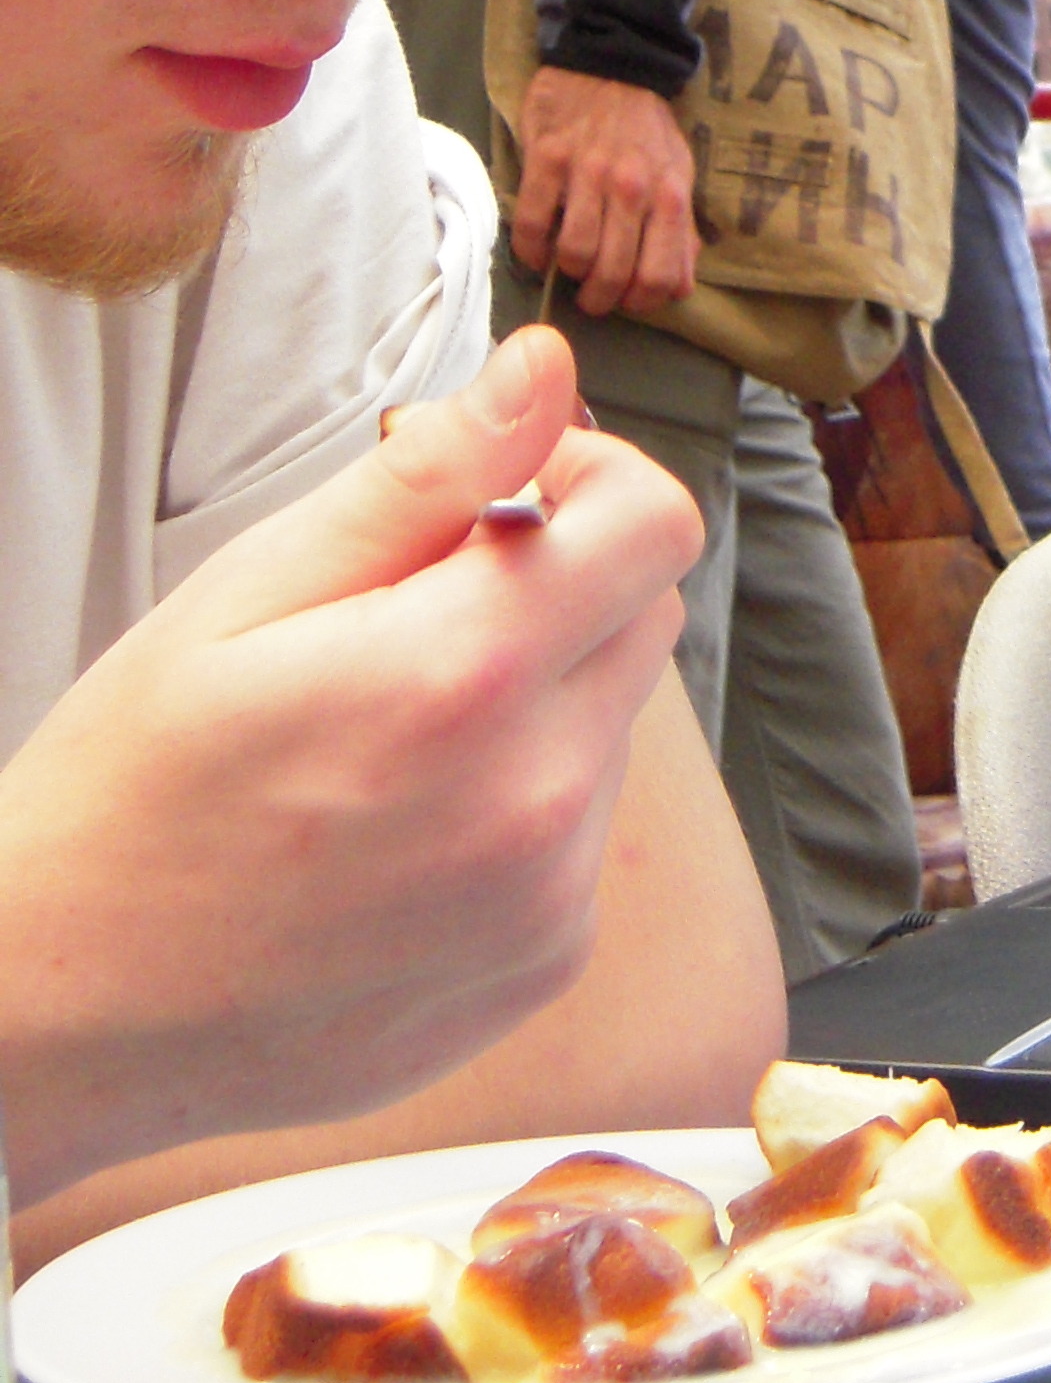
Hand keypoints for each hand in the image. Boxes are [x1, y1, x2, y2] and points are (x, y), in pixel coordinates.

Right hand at [0, 325, 700, 1209]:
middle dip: (560, 583)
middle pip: (643, 613)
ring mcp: (548, 897)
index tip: (502, 495)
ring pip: (613, 720)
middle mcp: (535, 796)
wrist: (63, 1012)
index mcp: (464, 678)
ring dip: (540, 696)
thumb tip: (547, 370)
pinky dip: (523, 800)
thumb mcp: (251, 593)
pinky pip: (585, 827)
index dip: (589, 478)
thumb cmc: (134, 787)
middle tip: (416, 611)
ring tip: (389, 736)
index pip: (654, 522)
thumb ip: (428, 476)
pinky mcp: (545, 961)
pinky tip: (401, 825)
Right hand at [511, 64, 699, 313]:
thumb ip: (680, 229)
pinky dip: (530, 249)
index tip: (626, 300)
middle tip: (590, 296)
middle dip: (598, 298)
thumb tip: (679, 286)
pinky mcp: (546, 159)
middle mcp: (631, 187)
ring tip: (565, 264)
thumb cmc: (644, 126)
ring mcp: (587, 172)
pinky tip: (537, 248)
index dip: (641, 301)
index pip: (662, 275)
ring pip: (573, 253)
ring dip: (566, 270)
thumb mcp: (677, 172)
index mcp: (669, 194)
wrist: (609, 61)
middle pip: (613, 273)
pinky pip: (530, 224)